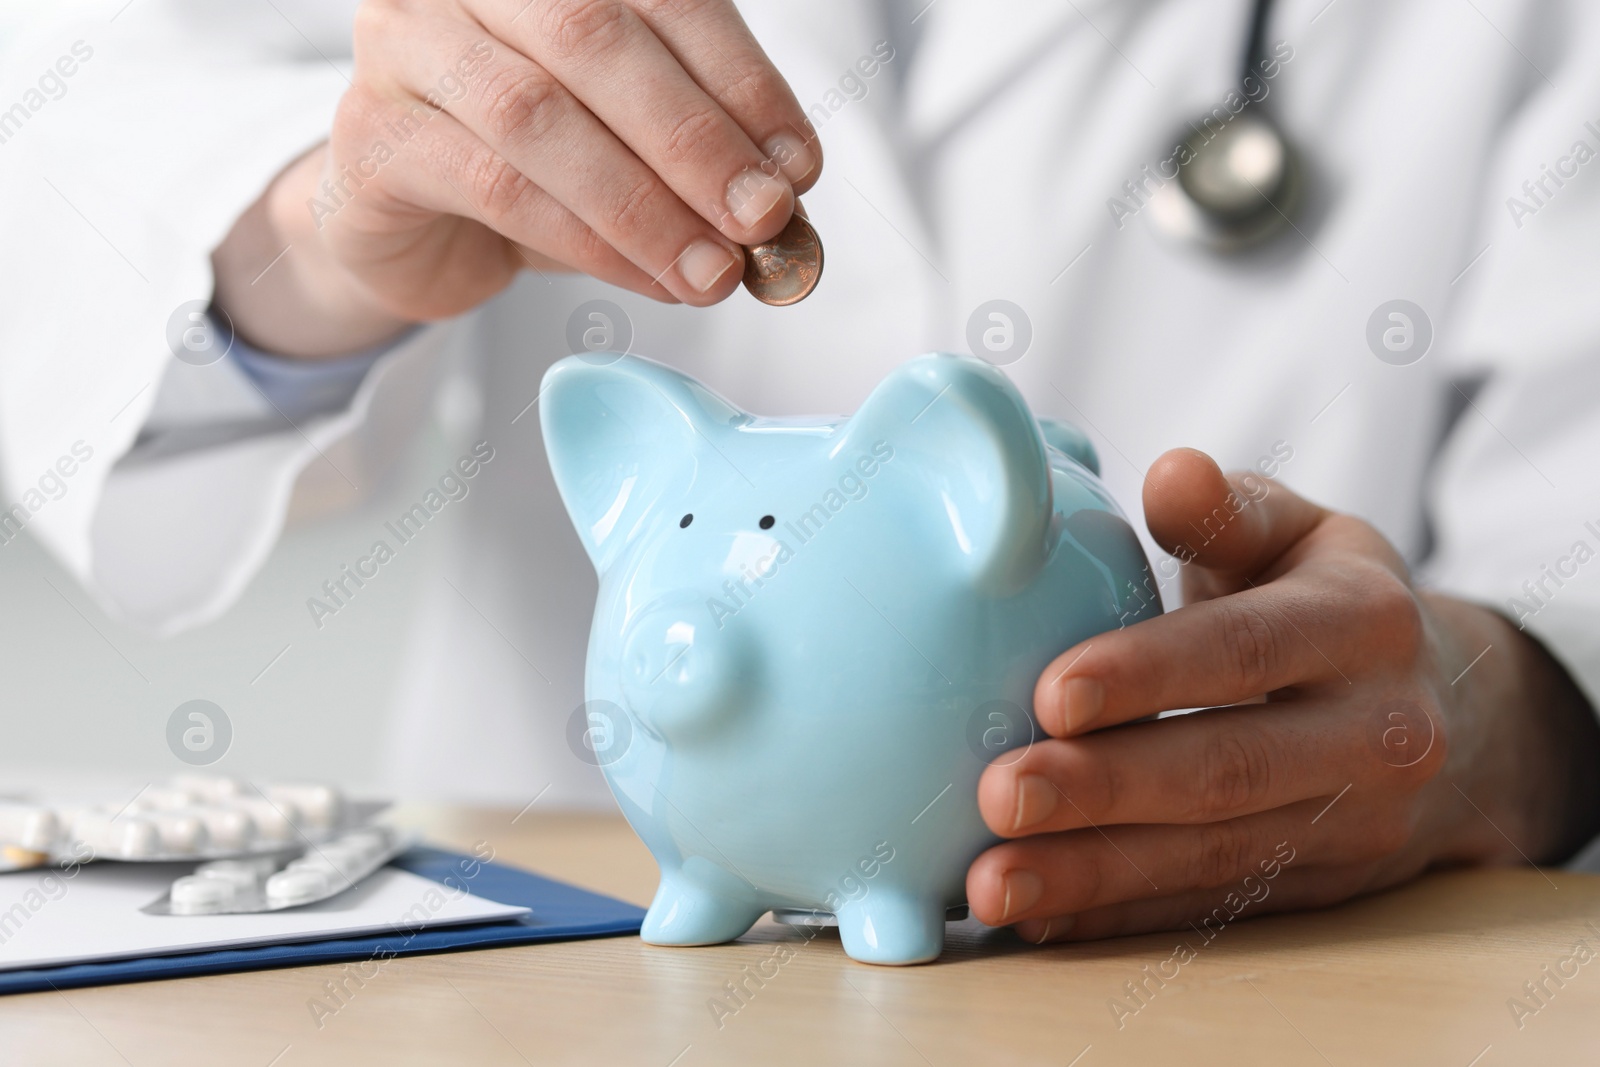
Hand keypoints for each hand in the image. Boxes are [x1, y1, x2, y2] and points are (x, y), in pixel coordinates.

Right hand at [213, 0, 819, 356]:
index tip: (798, 164)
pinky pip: (497, 188)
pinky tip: (647, 277)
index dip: (741, 79)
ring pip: (539, 117)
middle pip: (596, 39)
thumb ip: (699, 158)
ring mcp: (406, 48)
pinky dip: (589, 242)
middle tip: (762, 218)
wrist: (415, 227)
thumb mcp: (631, 149)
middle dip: (696, 140)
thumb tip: (782, 203)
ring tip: (713, 271)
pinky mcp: (375, 137)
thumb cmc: (533, 171)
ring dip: (646, 205)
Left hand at [965, 448, 1599, 941]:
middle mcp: (1377, 734)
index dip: (1151, 672)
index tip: (1053, 692)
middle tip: (1000, 794)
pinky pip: (1210, 907)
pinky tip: (1036, 915)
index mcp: (1363, 624)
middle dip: (1106, 789)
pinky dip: (1118, 916)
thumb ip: (1228, 510)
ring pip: (1214, 857)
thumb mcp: (1300, 534)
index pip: (1248, 649)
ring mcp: (1356, 824)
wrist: (1456, 716)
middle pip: (1228, 768)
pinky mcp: (1320, 888)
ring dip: (1094, 874)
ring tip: (991, 882)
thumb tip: (1170, 472)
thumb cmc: (1330, 602)